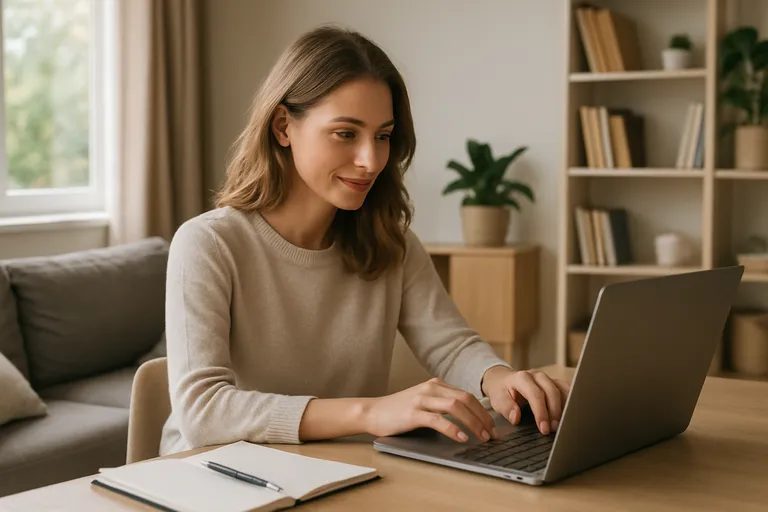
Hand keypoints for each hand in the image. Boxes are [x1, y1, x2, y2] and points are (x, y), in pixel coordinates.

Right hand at [364, 378, 497, 442]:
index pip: (467, 395)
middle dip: (483, 417)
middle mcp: (431, 388)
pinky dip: (452, 429)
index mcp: (436, 385)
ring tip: (482, 437)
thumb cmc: (399, 411)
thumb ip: (442, 404)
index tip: (493, 427)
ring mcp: (422, 399)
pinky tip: (461, 438)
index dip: (483, 411)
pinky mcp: (413, 413)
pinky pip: (437, 419)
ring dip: (473, 422)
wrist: (372, 412)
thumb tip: (469, 417)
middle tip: (493, 434)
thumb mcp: (424, 401)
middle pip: (466, 399)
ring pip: (455, 407)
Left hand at [481, 366, 570, 434]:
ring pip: (562, 390)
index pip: (535, 394)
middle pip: (552, 391)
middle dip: (555, 412)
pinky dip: (570, 402)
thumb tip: (516, 418)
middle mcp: (537, 376)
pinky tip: (570, 415)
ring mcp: (547, 378)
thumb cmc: (501, 391)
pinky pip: (566, 390)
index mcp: (522, 378)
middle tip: (554, 430)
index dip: (541, 412)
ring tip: (563, 425)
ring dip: (565, 408)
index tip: (544, 429)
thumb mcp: (497, 399)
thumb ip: (506, 408)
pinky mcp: (554, 382)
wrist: (502, 379)